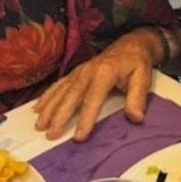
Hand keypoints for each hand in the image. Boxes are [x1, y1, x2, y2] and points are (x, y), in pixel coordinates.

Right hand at [33, 29, 161, 140]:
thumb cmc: (136, 64)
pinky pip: (58, 85)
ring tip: (39, 126)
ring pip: (60, 91)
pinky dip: (46, 97)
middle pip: (71, 96)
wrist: (130, 44)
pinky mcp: (74, 73)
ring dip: (49, 108)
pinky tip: (37, 109)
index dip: (85, 118)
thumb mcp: (143, 78)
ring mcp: (78, 72)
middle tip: (50, 135)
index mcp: (104, 73)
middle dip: (59, 116)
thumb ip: (138, 98)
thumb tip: (135, 118)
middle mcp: (87, 71)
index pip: (93, 99)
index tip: (78, 137)